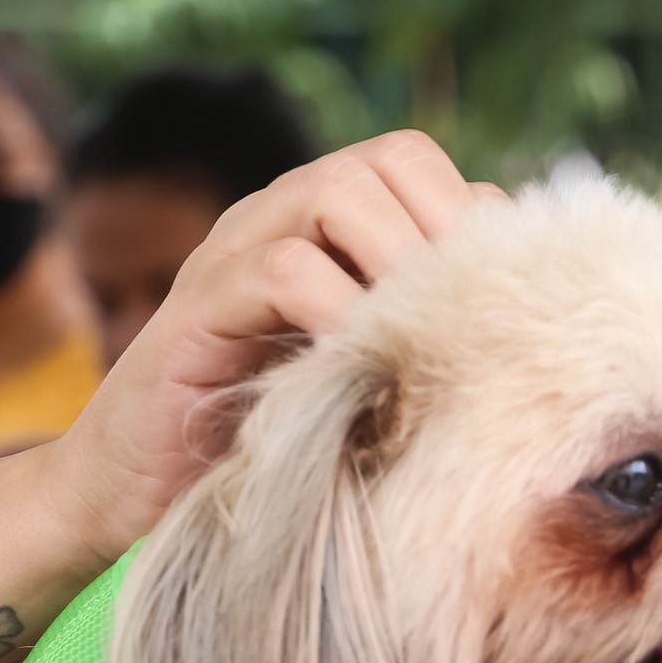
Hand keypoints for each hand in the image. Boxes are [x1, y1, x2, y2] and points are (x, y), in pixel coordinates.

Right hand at [44, 131, 502, 562]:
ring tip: (419, 340)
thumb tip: (530, 326)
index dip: (474, 221)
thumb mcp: (362, 380)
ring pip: (336, 193)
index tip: (505, 306)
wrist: (132, 500)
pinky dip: (337, 311)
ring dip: (398, 262)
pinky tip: (363, 369)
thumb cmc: (265, 446)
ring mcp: (231, 255)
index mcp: (322, 228)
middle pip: (388, 161)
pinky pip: (281, 269)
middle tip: (467, 322)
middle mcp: (276, 220)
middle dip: (444, 233)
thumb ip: (419, 336)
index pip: (420, 168)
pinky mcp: (196, 309)